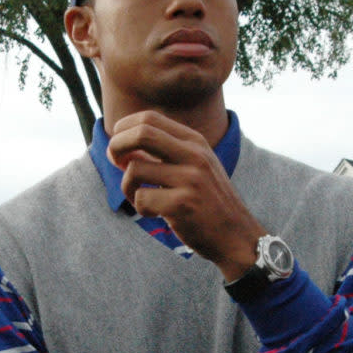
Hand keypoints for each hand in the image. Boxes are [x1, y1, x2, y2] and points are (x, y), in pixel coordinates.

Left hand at [107, 110, 264, 279]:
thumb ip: (162, 152)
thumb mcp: (193, 167)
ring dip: (126, 186)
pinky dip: (140, 208)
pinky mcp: (184, 204)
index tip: (120, 148)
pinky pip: (141, 199)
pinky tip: (154, 214)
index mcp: (194, 141)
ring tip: (139, 198)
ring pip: (134, 169)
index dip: (124, 129)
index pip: (149, 117)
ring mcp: (191, 178)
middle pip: (141, 133)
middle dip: (116, 146)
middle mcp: (194, 154)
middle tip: (116, 164)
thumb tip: (118, 144)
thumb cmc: (207, 201)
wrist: (237, 235)